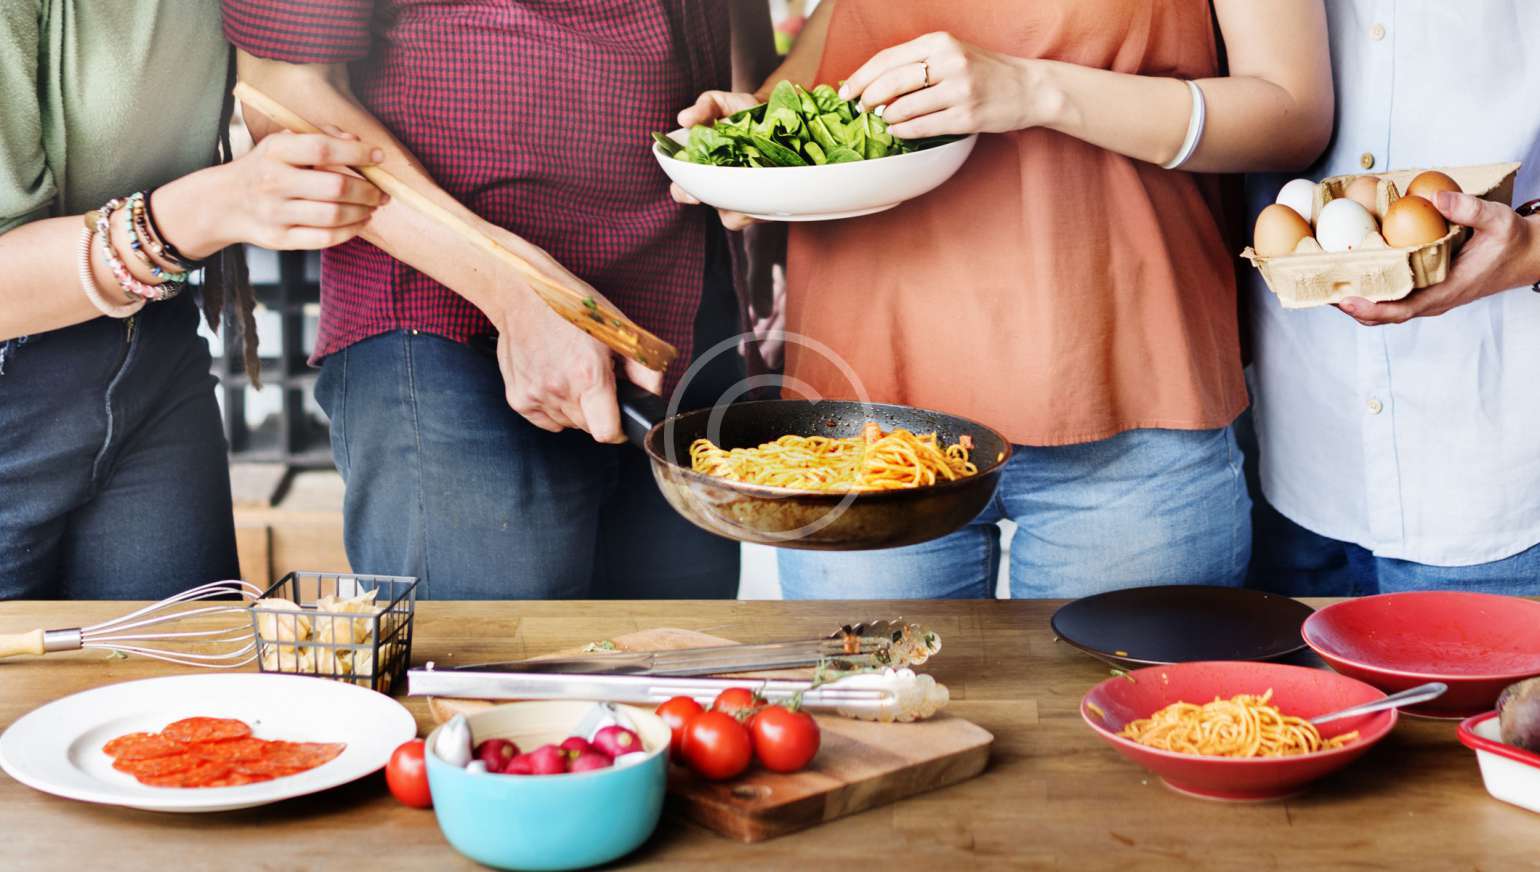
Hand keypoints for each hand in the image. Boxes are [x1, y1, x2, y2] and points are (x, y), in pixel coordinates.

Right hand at [200, 131, 388, 255]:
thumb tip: (354, 140)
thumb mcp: (281, 145)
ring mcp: (275, 213)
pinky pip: (325, 238)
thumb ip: (318, 137)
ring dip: (363, 210)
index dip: (356, 152)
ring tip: (374, 206)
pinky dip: (351, 230)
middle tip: (382, 191)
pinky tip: (360, 221)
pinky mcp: (279, 239)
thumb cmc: (265, 169)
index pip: (321, 148)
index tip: (379, 157)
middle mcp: (272, 182)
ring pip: (334, 215)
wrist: (224, 202)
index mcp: (274, 152)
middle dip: (368, 189)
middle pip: (335, 186)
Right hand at [488, 258, 662, 442]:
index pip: (607, 433)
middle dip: (597, 411)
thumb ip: (644, 368)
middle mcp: (560, 389)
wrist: (523, 294)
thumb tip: (654, 395)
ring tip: (571, 375)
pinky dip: (553, 408)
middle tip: (595, 382)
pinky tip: (554, 380)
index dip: (619, 430)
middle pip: (589, 428)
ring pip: (568, 424)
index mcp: (588, 375)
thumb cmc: (571, 307)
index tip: (620, 418)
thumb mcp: (619, 330)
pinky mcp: (518, 398)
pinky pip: (546, 420)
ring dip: (575, 408)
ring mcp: (536, 395)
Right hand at [669, 90, 762, 230]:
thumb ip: (703, 108)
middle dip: (719, 204)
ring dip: (744, 206)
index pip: (683, 190)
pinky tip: (771, 188)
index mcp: (700, 169)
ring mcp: (743, 196)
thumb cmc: (741, 111)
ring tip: (756, 187)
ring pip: (736, 217)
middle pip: (711, 207)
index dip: (684, 193)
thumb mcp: (720, 103)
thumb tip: (683, 119)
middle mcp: (719, 187)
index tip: (693, 195)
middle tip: (730, 196)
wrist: (776, 114)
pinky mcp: (766, 200)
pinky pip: (762, 212)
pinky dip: (765, 204)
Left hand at [840, 31, 1035, 138]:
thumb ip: (918, 62)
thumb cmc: (984, 71)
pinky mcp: (967, 116)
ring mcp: (959, 90)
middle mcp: (949, 62)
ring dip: (887, 117)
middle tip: (860, 109)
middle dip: (868, 98)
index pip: (888, 58)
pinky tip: (898, 131)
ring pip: (905, 107)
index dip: (861, 77)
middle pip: (892, 82)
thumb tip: (874, 82)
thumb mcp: (952, 53)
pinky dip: (904, 131)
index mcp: (941, 42)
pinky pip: (923, 126)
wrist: (1029, 87)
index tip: (846, 91)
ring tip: (883, 120)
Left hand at [1339, 192, 1539, 324]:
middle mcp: (1432, 300)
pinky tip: (1349, 272)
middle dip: (1350, 305)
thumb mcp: (1498, 220)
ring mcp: (1427, 296)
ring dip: (1354, 298)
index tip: (1345, 301)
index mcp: (1446, 291)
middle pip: (1382, 313)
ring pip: (1384, 306)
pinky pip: (1391, 294)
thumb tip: (1434, 197)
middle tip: (1317, 290)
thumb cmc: (1512, 240)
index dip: (1371, 309)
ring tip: (1322, 284)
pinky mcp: (1425, 288)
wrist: (1525, 254)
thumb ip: (1469, 209)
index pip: (1401, 310)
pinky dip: (1369, 287)